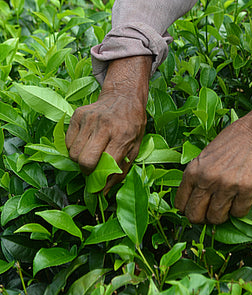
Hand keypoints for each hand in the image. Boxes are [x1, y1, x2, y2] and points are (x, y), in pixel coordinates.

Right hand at [65, 56, 151, 191]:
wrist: (124, 97)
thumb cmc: (132, 125)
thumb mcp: (135, 148)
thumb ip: (121, 171)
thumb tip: (103, 191)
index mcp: (123, 136)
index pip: (105, 165)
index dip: (99, 180)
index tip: (97, 185)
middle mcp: (105, 126)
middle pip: (84, 160)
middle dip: (86, 171)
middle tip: (92, 168)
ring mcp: (90, 118)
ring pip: (73, 152)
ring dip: (79, 159)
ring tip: (91, 153)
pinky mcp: (78, 114)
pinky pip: (68, 141)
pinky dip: (74, 147)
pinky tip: (85, 142)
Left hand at [175, 104, 251, 223]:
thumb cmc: (229, 143)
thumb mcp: (203, 157)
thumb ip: (196, 178)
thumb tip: (192, 201)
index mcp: (192, 171)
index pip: (180, 203)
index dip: (186, 210)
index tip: (194, 210)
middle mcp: (206, 179)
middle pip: (195, 215)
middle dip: (201, 219)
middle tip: (208, 214)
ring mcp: (226, 185)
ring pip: (216, 218)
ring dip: (221, 216)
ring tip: (225, 206)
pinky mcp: (246, 189)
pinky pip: (238, 213)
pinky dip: (239, 210)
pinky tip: (240, 199)